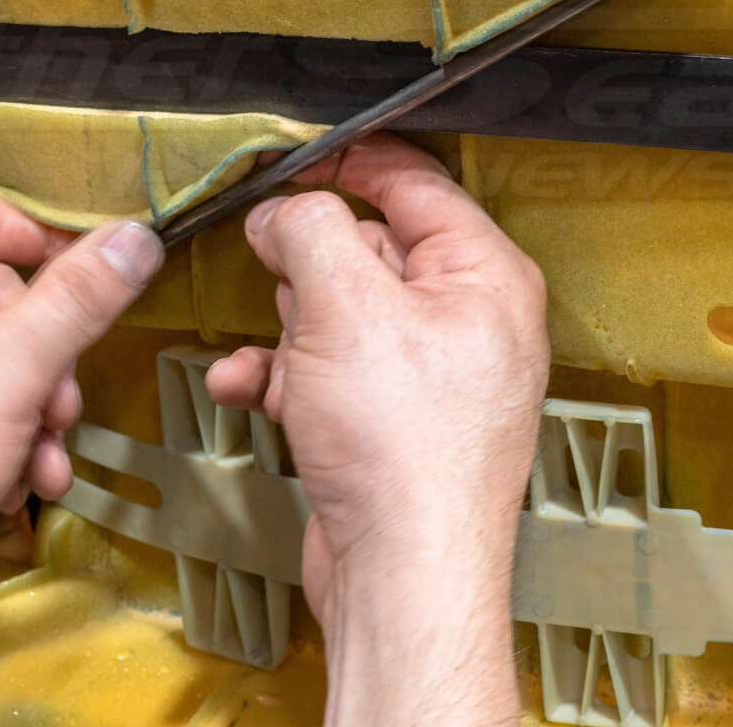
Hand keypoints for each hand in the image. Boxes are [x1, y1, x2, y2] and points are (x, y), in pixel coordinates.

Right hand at [205, 134, 548, 724]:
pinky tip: (246, 389)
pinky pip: (330, 374)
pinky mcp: (393, 425)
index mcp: (486, 276)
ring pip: (341, 314)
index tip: (292, 156)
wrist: (403, 575)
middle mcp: (471, 321)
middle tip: (268, 260)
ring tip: (271, 351)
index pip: (418, 185)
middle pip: (373, 248)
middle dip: (309, 260)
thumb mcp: (343, 307)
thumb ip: (310, 232)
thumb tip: (285, 207)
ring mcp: (433, 377)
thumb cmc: (402, 449)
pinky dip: (283, 377)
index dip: (350, 162)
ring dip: (285, 327)